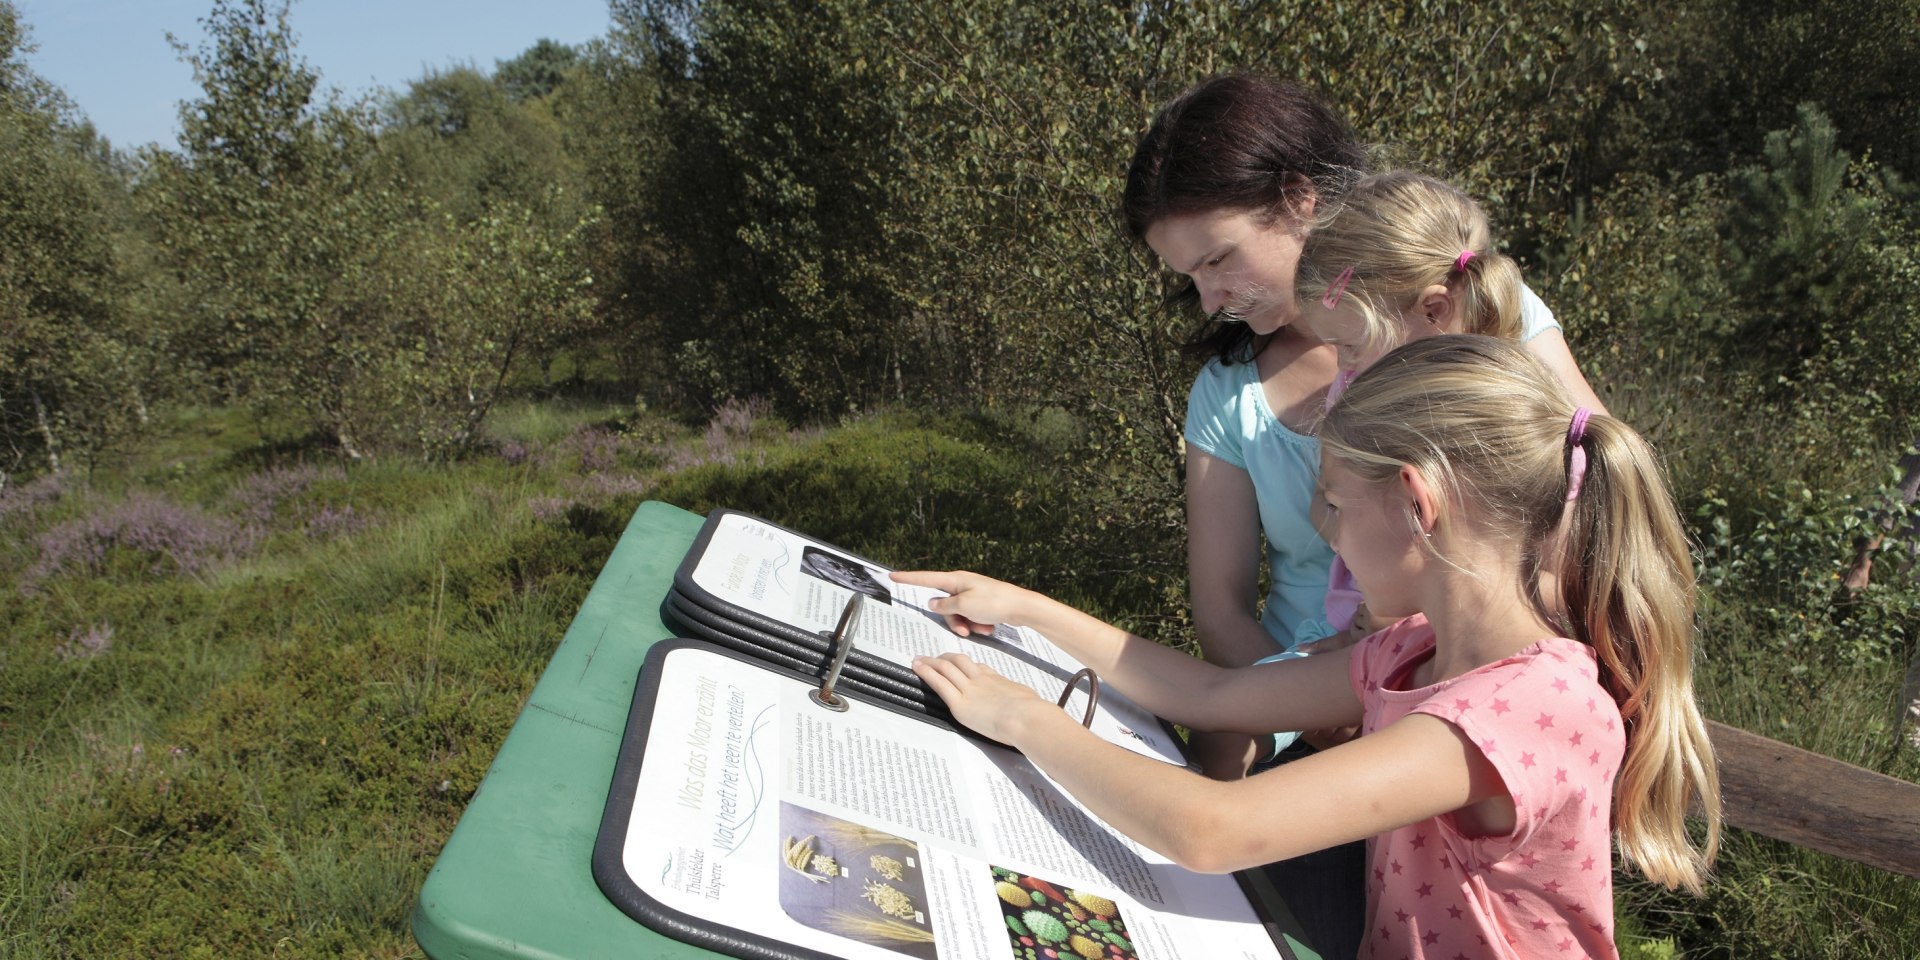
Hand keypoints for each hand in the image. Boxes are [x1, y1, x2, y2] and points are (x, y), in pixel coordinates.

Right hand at [890, 569, 1037, 637]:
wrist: (1021, 608)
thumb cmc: (994, 602)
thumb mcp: (964, 606)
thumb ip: (945, 606)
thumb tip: (933, 603)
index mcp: (956, 580)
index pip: (925, 578)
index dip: (908, 578)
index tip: (892, 575)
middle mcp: (962, 586)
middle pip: (944, 606)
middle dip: (954, 620)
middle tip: (966, 627)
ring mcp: (972, 595)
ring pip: (957, 615)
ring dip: (967, 625)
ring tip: (982, 627)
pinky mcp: (981, 605)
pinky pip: (971, 618)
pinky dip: (978, 624)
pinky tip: (989, 626)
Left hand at [912, 653, 1048, 745]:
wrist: (1026, 717)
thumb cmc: (1032, 711)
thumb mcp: (1027, 698)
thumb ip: (1019, 698)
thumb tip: (1027, 702)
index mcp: (997, 680)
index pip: (977, 668)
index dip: (964, 664)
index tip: (957, 663)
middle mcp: (980, 681)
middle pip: (958, 663)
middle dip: (944, 659)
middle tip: (933, 658)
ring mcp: (968, 690)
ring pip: (946, 669)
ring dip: (930, 662)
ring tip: (919, 660)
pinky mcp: (959, 704)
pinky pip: (939, 684)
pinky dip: (926, 673)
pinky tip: (917, 668)